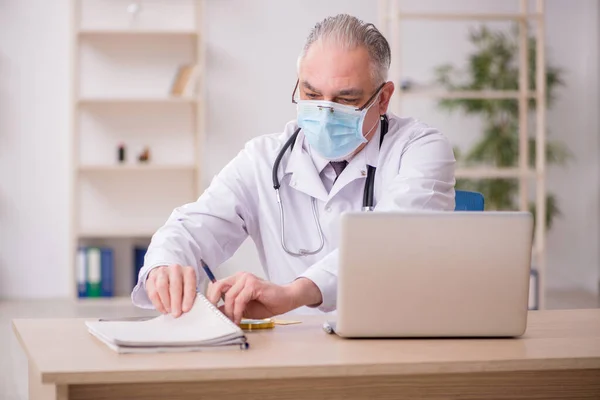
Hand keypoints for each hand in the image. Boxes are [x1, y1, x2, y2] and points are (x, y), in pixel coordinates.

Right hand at [146, 264, 196, 316]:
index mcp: (188, 271)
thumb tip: (186, 309)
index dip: (187, 298)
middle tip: (176, 313)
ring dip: (166, 302)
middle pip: (174, 286)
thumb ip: (189, 297)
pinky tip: (163, 308)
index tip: (185, 309)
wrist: (169, 275)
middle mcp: (175, 269)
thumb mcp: (189, 288)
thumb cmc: (181, 284)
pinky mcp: (152, 278)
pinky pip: (153, 292)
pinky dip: (158, 303)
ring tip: (169, 310)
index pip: (189, 284)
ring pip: (161, 287)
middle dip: (175, 302)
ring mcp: (162, 272)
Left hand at [206, 272, 321, 323]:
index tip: (208, 313)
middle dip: (213, 302)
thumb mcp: (243, 308)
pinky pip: (239, 299)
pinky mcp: (254, 284)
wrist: (286, 299)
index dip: (210, 299)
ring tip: (232, 322)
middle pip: (217, 286)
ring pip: (229, 296)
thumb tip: (215, 314)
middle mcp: (240, 277)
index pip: (215, 286)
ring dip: (229, 312)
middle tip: (214, 317)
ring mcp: (247, 279)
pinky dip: (237, 312)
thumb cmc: (266, 303)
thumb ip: (230, 308)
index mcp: (236, 280)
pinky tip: (239, 320)